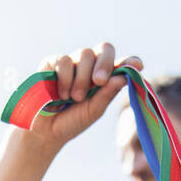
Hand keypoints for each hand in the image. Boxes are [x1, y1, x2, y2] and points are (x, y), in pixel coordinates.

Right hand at [19, 43, 143, 155]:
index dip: (130, 61)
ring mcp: (72, 63)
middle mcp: (90, 67)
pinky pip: (64, 61)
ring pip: (84, 54)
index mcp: (104, 78)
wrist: (44, 130)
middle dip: (104, 64)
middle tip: (99, 81)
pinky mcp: (53, 62)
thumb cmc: (71, 122)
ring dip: (81, 78)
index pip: (121, 64)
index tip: (136, 65)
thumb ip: (108, 93)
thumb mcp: (94, 110)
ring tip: (74, 98)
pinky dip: (64, 79)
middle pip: (104, 49)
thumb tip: (124, 76)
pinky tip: (61, 94)